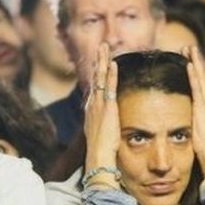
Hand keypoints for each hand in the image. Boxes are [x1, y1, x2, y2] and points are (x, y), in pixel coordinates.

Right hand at [83, 44, 120, 183]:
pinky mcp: (107, 107)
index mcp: (91, 111)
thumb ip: (105, 127)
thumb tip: (109, 127)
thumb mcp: (102, 135)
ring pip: (99, 78)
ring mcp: (98, 105)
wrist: (98, 157)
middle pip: (95, 78)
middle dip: (97, 62)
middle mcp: (92, 105)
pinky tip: (113, 63)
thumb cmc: (101, 151)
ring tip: (105, 47)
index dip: (97, 74)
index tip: (100, 62)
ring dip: (102, 62)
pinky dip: (110, 74)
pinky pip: (108, 87)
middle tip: (101, 47)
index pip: (94, 88)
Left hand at [182, 45, 204, 175]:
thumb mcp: (194, 142)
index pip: (198, 90)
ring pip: (201, 81)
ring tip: (190, 47)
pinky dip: (194, 76)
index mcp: (203, 114)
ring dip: (195, 63)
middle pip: (202, 81)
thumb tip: (183, 134)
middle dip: (196, 63)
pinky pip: (198, 89)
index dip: (194, 75)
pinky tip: (189, 64)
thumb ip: (190, 134)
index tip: (187, 60)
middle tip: (189, 46)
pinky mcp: (204, 111)